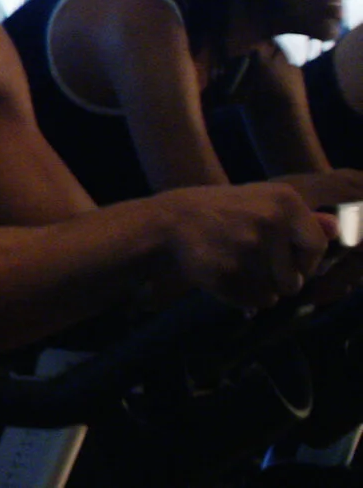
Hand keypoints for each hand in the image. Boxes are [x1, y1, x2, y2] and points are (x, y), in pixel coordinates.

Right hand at [159, 183, 332, 309]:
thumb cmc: (217, 211)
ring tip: (237, 272)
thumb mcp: (259, 202)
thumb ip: (300, 218)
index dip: (305, 262)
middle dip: (279, 282)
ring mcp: (248, 249)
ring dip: (259, 291)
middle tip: (254, 267)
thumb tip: (337, 228)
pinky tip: (223, 277)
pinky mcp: (227, 273)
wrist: (166, 222)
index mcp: (285, 201)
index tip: (289, 262)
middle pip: (295, 278)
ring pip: (273, 294)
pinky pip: (250, 302)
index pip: (317, 247)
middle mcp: (271, 222)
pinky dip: (240, 298)